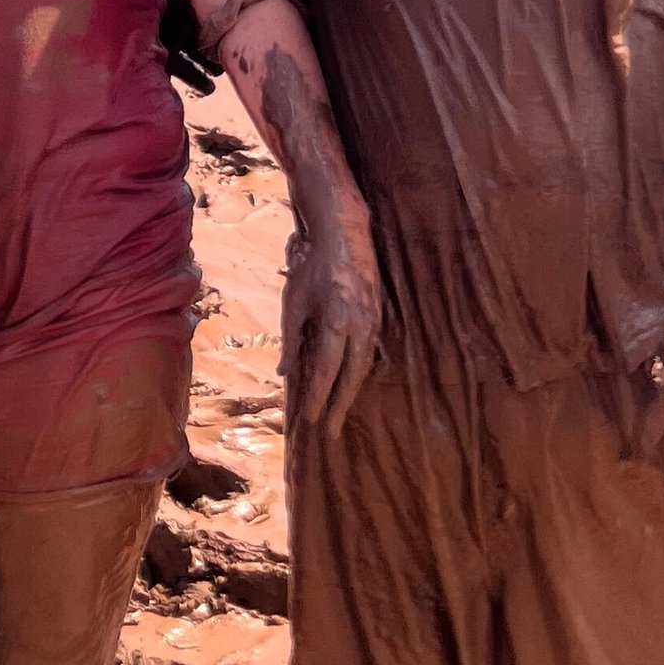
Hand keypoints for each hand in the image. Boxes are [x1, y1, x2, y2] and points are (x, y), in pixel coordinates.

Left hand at [280, 205, 381, 435]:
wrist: (344, 233)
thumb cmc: (312, 266)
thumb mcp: (293, 301)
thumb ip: (291, 339)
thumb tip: (286, 373)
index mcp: (336, 323)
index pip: (326, 371)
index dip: (318, 397)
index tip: (310, 419)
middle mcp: (359, 327)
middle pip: (350, 376)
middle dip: (339, 405)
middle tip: (330, 431)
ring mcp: (372, 321)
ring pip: (363, 366)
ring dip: (351, 391)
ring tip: (340, 412)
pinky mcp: (377, 315)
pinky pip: (369, 351)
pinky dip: (359, 371)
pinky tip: (351, 381)